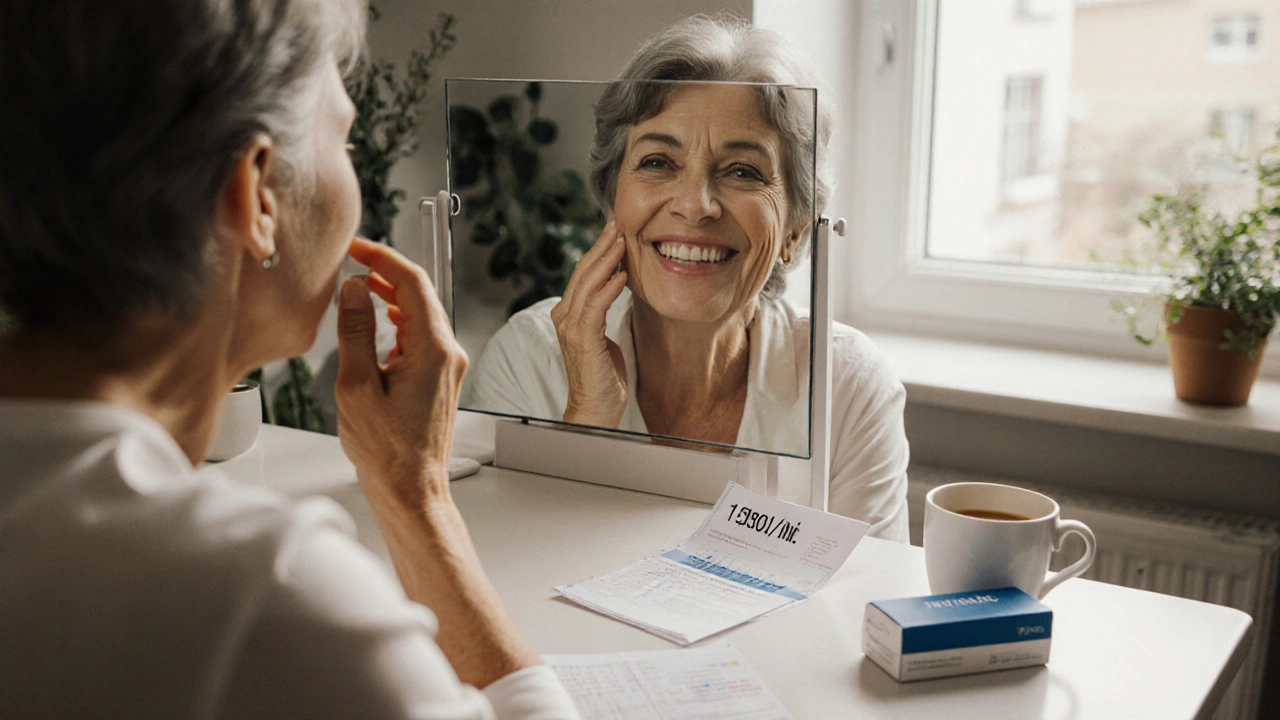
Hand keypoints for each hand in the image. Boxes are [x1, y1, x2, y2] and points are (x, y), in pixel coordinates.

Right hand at [335, 238, 466, 510]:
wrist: (411, 490)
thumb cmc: (385, 450)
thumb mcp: (356, 386)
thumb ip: (356, 332)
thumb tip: (355, 290)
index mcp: (432, 350)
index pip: (413, 283)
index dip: (384, 258)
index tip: (357, 248)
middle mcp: (448, 354)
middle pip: (421, 295)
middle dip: (387, 273)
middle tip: (354, 261)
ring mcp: (449, 367)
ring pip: (422, 315)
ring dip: (393, 297)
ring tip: (362, 287)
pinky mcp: (442, 380)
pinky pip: (423, 337)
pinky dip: (401, 322)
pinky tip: (381, 323)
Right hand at [550, 221, 628, 426]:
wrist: (595, 410)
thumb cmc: (604, 376)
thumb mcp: (603, 335)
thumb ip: (603, 311)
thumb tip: (616, 285)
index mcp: (568, 314)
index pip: (582, 274)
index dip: (598, 250)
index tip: (614, 230)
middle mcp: (564, 317)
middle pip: (582, 273)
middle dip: (601, 246)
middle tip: (617, 224)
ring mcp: (571, 329)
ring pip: (587, 285)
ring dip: (606, 261)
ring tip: (622, 241)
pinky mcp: (583, 341)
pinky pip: (596, 308)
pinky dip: (608, 289)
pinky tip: (622, 274)